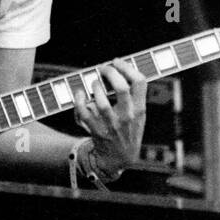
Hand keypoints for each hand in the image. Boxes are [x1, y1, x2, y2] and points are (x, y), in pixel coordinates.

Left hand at [73, 58, 148, 177]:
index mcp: (140, 109)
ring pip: (102, 101)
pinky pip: (84, 113)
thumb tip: (121, 69)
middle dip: (110, 73)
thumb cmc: (129, 130)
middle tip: (104, 68)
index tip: (117, 61)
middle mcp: (127, 116)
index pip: (140, 82)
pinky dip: (79, 101)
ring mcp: (112, 124)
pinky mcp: (97, 131)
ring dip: (95, 87)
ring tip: (95, 83)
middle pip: (121, 88)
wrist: (120, 158)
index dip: (127, 67)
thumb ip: (135, 96)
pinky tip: (80, 93)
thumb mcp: (140, 115)